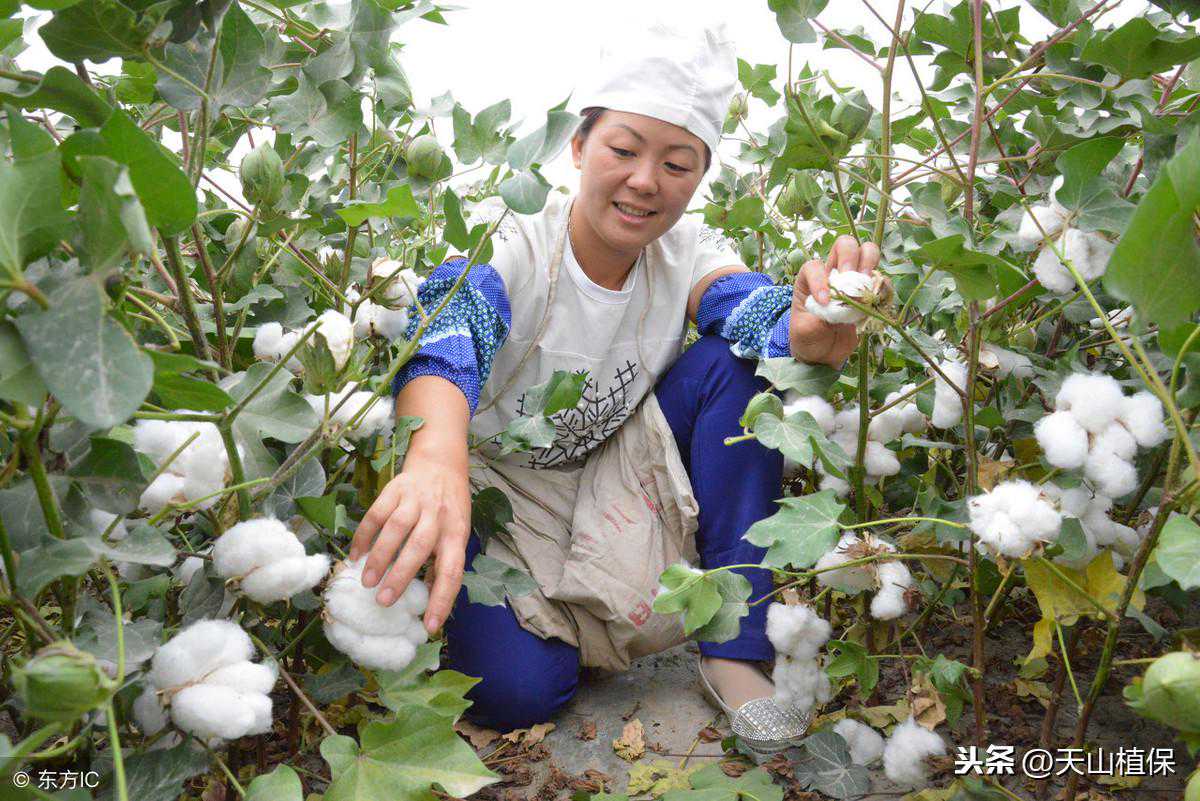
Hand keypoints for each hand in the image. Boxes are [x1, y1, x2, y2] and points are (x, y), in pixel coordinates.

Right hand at [348, 454, 470, 634]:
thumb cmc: (449, 508)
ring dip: (380, 556)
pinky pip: (377, 513)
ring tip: (366, 581)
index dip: (443, 599)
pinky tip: (355, 555)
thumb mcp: (456, 533)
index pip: (453, 570)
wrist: (441, 463)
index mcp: (457, 533)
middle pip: (420, 547)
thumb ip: (444, 563)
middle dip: (401, 576)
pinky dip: (364, 535)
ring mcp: (416, 500)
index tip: (430, 626)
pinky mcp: (396, 489)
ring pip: (397, 528)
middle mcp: (438, 516)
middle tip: (384, 602)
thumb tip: (431, 600)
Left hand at [789, 234, 881, 365]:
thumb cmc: (808, 339)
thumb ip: (817, 318)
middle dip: (849, 256)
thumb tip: (836, 306)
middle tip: (850, 277)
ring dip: (869, 263)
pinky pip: (881, 279)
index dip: (820, 279)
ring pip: (866, 252)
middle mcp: (831, 274)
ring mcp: (852, 281)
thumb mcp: (804, 332)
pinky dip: (883, 285)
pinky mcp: (868, 294)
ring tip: (866, 283)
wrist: (823, 355)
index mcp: (809, 280)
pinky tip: (877, 298)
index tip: (824, 302)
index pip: (814, 266)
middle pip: (844, 245)